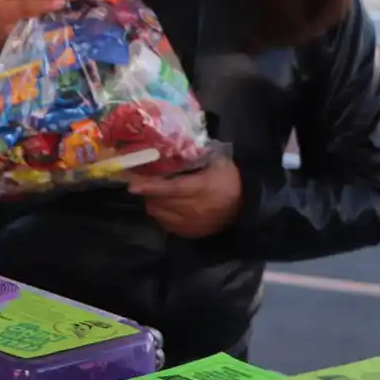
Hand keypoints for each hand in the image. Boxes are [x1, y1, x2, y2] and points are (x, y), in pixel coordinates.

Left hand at [127, 155, 243, 238]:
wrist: (245, 205)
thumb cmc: (229, 178)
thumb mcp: (217, 161)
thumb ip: (195, 155)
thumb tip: (169, 146)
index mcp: (202, 187)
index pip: (171, 188)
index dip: (151, 187)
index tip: (133, 185)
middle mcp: (195, 208)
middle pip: (161, 202)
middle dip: (148, 193)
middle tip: (144, 182)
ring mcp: (193, 223)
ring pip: (160, 215)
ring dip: (153, 203)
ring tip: (154, 194)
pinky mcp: (191, 233)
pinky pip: (167, 225)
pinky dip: (161, 215)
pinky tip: (164, 206)